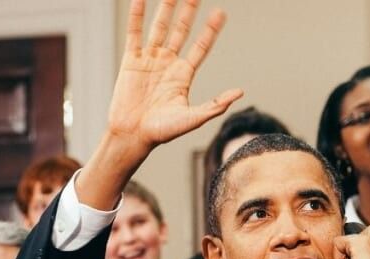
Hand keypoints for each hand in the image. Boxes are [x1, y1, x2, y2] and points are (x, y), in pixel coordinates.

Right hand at [80, 0, 242, 209]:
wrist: (132, 135)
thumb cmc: (161, 132)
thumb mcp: (192, 119)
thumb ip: (215, 105)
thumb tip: (239, 93)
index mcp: (183, 75)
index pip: (200, 47)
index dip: (210, 30)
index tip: (220, 13)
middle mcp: (167, 63)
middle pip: (181, 30)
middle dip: (188, 12)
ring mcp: (149, 60)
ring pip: (159, 27)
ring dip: (166, 8)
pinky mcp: (131, 61)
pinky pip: (134, 33)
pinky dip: (137, 16)